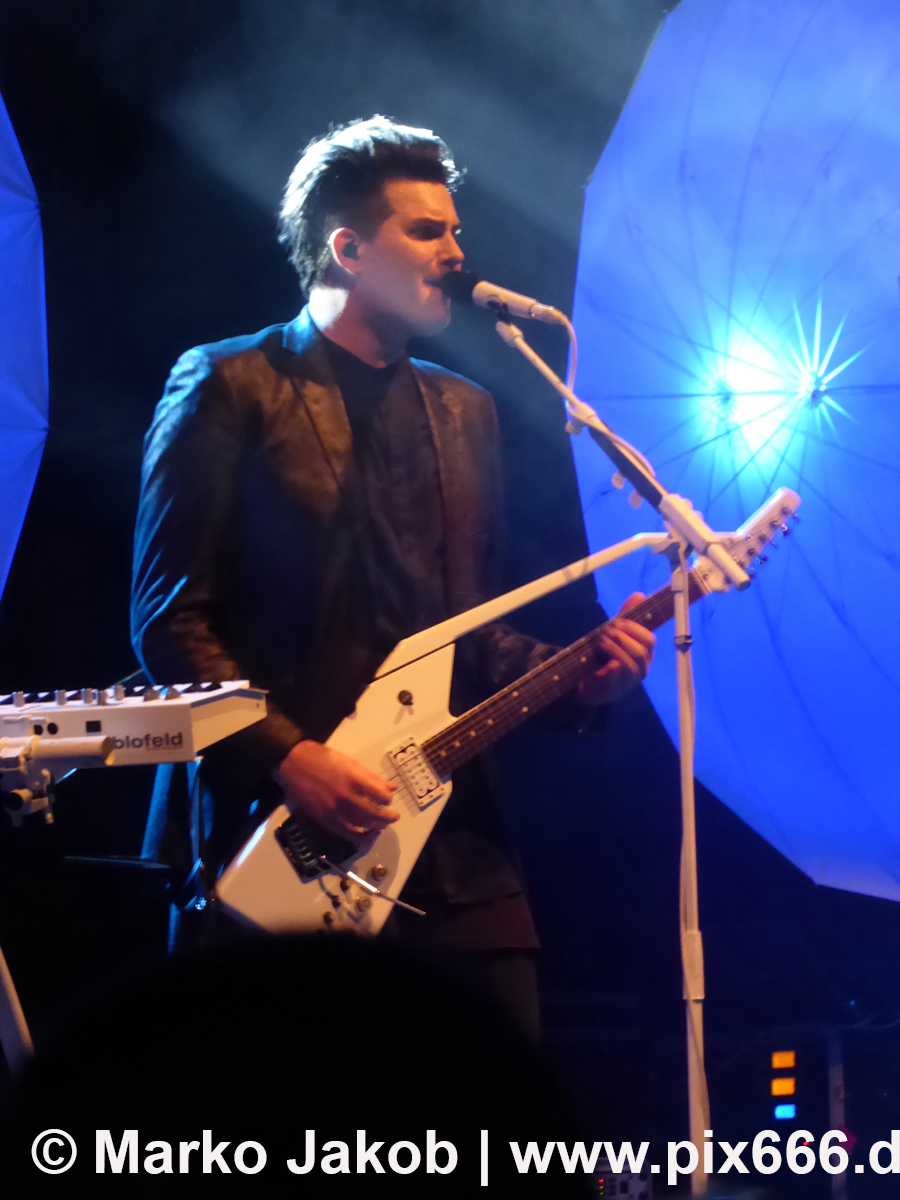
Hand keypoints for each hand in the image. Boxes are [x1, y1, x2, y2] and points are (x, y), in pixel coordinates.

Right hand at [275, 740, 398, 837]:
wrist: (292, 762)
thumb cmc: (322, 758)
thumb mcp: (349, 761)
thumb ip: (371, 776)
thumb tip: (391, 787)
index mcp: (353, 778)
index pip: (380, 795)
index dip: (387, 799)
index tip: (388, 799)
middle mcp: (345, 795)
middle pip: (374, 813)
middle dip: (387, 817)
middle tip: (393, 817)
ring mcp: (334, 808)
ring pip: (361, 824)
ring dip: (375, 827)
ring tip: (381, 825)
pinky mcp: (323, 818)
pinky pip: (344, 832)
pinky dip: (357, 836)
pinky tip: (365, 836)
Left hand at [578, 592, 655, 706]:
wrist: (585, 682)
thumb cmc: (604, 656)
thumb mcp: (615, 634)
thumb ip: (626, 617)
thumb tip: (639, 595)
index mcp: (644, 653)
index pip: (649, 640)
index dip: (635, 629)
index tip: (618, 621)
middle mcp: (641, 668)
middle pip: (642, 651)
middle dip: (623, 638)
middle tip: (606, 631)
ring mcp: (629, 681)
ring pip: (630, 664)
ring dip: (614, 649)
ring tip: (600, 641)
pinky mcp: (614, 690)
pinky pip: (615, 678)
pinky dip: (607, 667)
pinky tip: (599, 660)